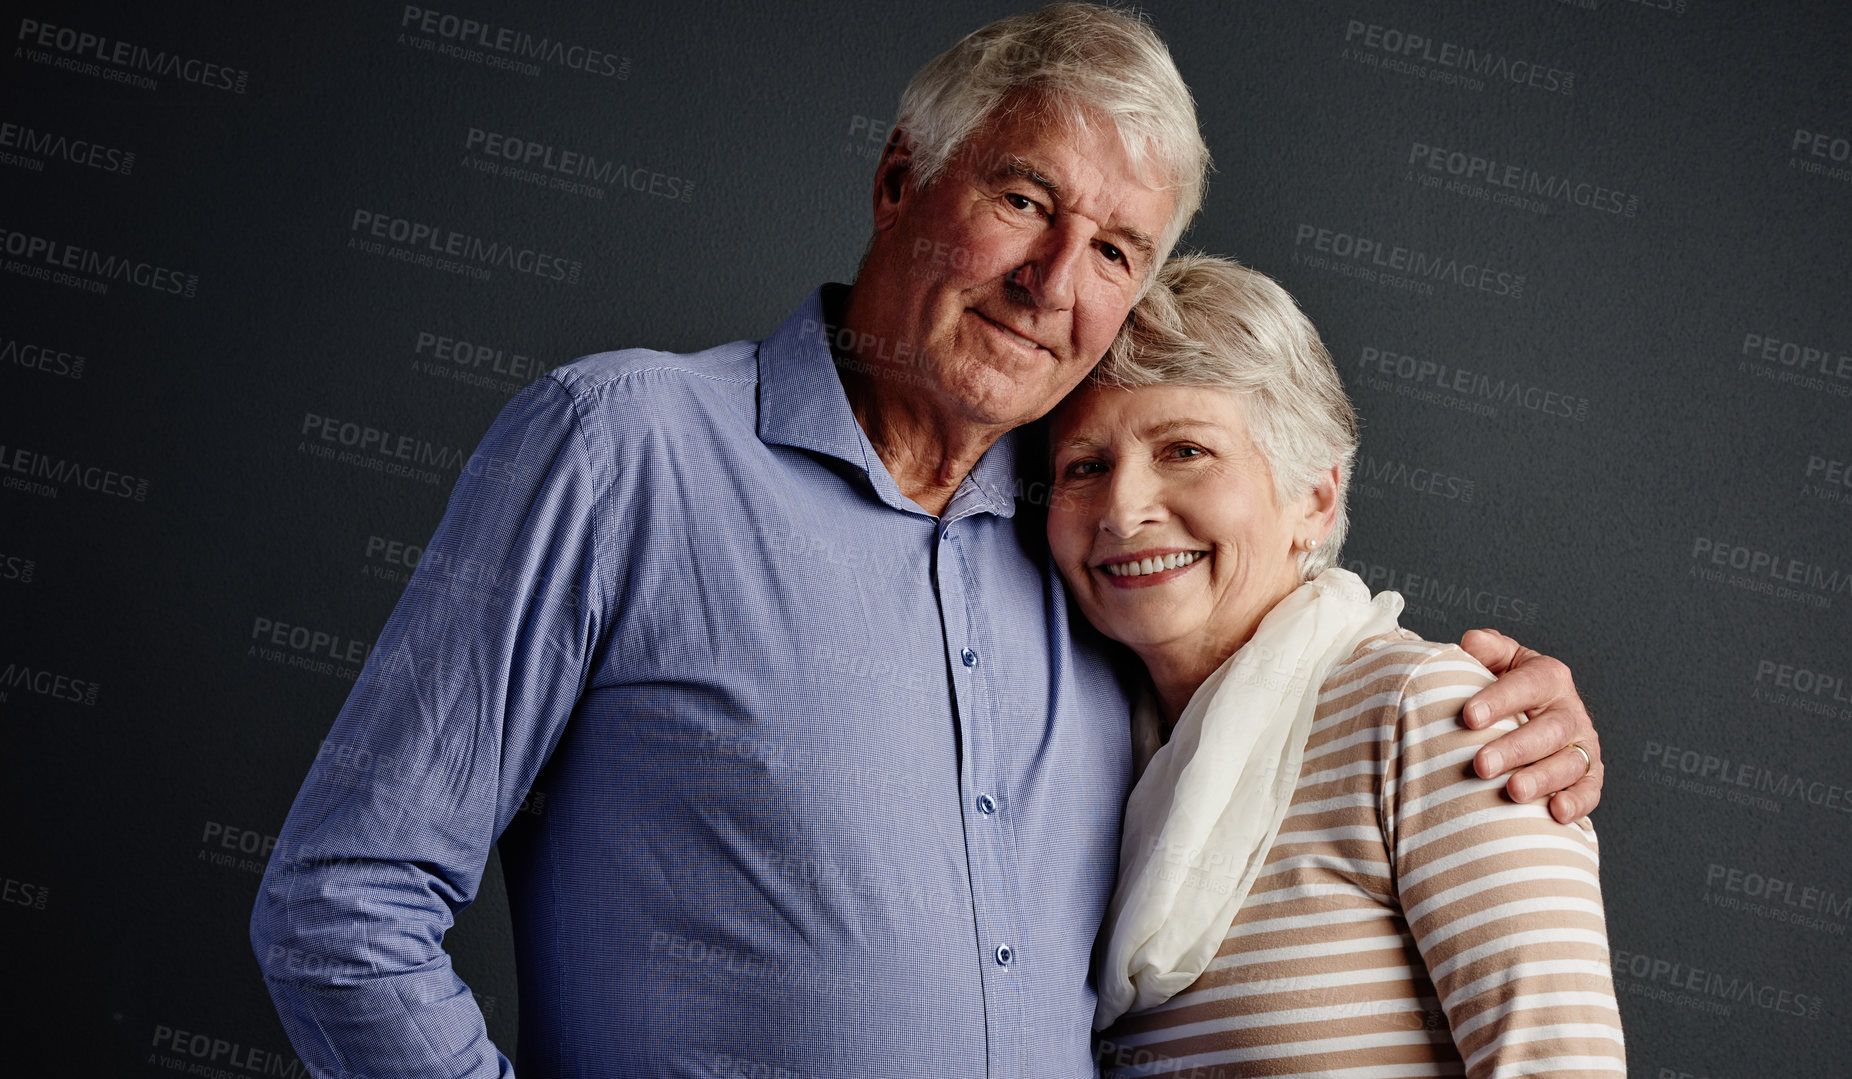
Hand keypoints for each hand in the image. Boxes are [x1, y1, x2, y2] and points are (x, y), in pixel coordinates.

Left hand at [1456, 628, 1601, 823]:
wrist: (1526, 717)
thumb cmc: (1503, 688)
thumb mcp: (1497, 661)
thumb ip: (1487, 649)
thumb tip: (1472, 642)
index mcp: (1548, 676)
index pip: (1527, 685)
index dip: (1500, 700)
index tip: (1469, 717)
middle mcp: (1570, 711)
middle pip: (1548, 730)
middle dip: (1515, 748)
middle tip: (1481, 764)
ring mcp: (1583, 745)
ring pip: (1569, 763)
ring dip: (1542, 779)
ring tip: (1513, 791)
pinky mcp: (1589, 776)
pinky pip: (1590, 791)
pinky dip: (1577, 803)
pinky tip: (1556, 813)